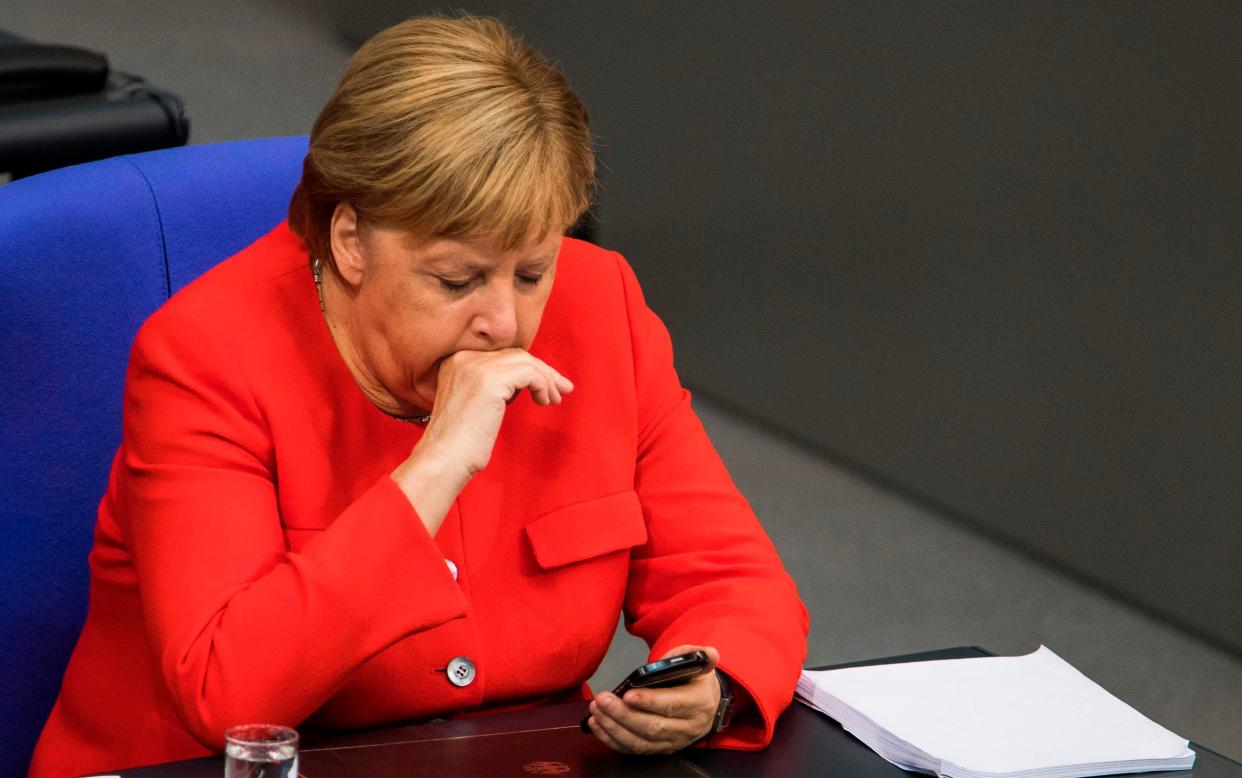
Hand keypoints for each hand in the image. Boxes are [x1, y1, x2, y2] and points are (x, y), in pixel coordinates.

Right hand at [391, 349, 572, 532]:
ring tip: (554, 400)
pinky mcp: (490, 381)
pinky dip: (543, 385)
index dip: (529, 367)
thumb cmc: (460, 443)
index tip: (548, 383)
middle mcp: (464, 358)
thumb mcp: (475, 404)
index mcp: (456, 361)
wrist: (443, 460)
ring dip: (547, 380)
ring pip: (525, 362)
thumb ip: (493, 386)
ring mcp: (476, 367)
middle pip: (516, 355)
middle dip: (543, 371)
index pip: (502, 356)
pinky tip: (544, 401)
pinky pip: (529, 374)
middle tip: (562, 388)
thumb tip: (526, 379)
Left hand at [585, 645, 721, 754]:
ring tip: (596, 711)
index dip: (649, 702)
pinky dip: (613, 740)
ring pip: (641, 742)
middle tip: (602, 700)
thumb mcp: (698, 661)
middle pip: (652, 727)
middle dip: (623, 714)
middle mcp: (688, 727)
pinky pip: (635, 750)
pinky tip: (598, 725)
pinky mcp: (661, 749)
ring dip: (614, 728)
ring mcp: (674, 742)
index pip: (673, 705)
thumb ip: (698, 655)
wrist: (707, 703)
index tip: (627, 694)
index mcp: (698, 702)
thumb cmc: (695, 679)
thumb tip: (708, 654)